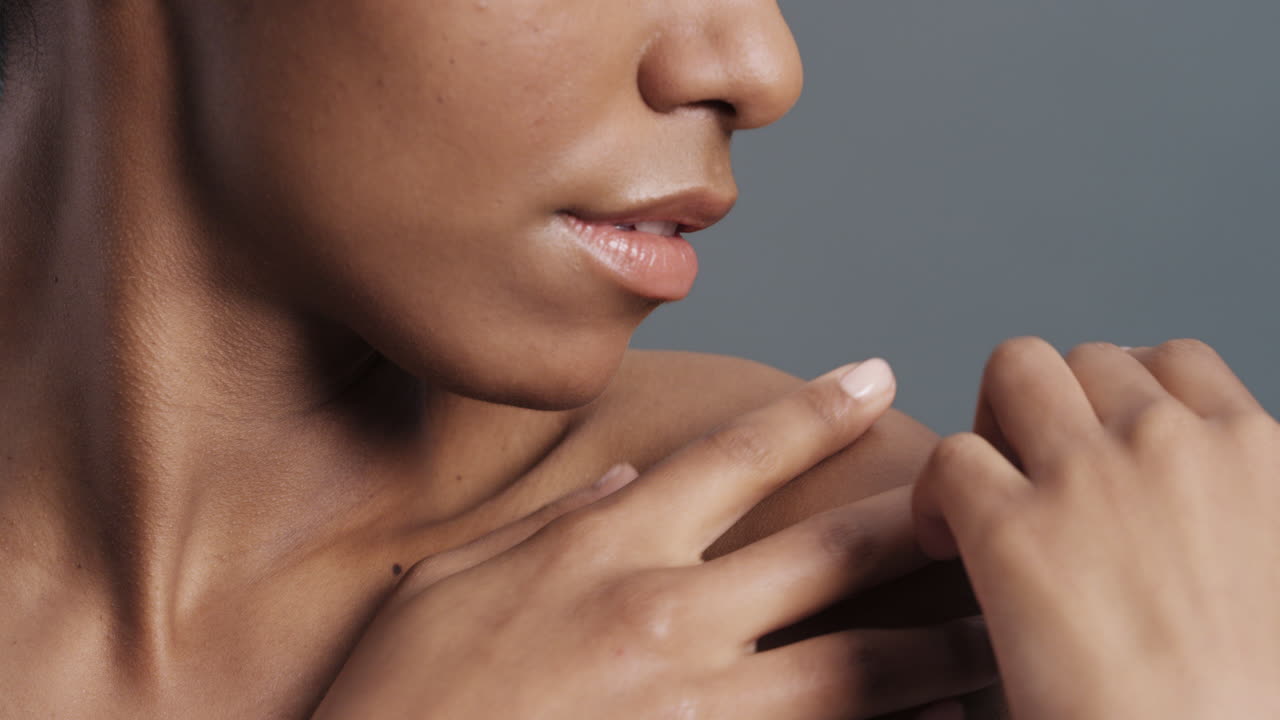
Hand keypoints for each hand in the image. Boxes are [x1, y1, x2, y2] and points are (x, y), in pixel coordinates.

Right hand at [314, 360, 994, 718]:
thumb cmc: (401, 698)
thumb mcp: (454, 582)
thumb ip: (549, 526)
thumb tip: (624, 490)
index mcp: (604, 554)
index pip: (734, 458)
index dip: (814, 413)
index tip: (877, 379)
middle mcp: (663, 618)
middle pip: (824, 555)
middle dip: (918, 521)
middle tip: (994, 496)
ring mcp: (693, 712)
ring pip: (854, 669)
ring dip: (936, 646)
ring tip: (998, 632)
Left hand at [914, 338, 1279, 718]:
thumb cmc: (1246, 706)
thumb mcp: (1276, 573)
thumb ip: (1236, 510)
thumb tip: (1189, 514)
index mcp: (1259, 455)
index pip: (1177, 363)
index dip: (1124, 395)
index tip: (1100, 442)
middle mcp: (1175, 442)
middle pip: (1089, 360)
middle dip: (1054, 403)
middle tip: (1034, 468)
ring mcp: (1092, 475)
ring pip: (1017, 369)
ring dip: (994, 417)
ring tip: (987, 486)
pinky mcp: (1012, 529)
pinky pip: (952, 455)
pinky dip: (932, 491)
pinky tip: (943, 543)